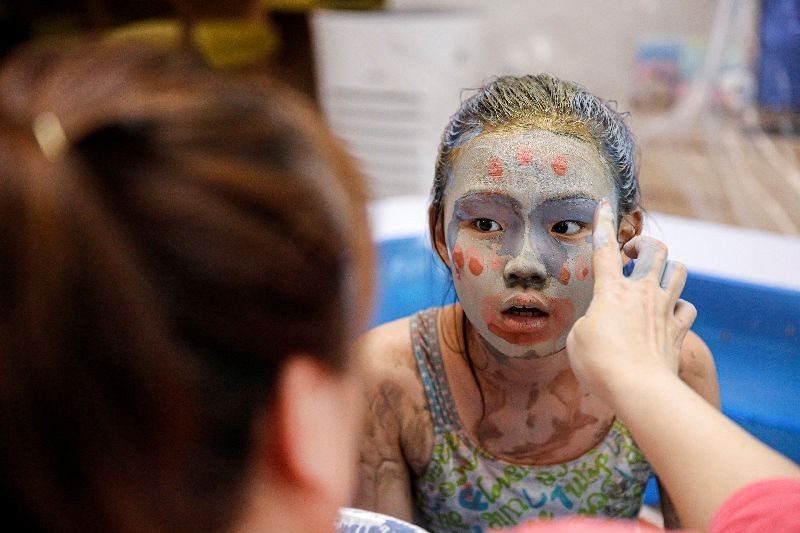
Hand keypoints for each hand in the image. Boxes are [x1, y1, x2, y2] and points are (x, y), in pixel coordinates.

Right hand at [566, 199, 696, 404]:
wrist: (639, 387)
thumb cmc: (600, 364)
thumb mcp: (577, 338)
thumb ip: (590, 320)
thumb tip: (600, 322)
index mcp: (611, 290)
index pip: (605, 248)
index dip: (603, 223)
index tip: (603, 205)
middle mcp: (642, 291)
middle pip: (654, 249)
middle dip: (643, 243)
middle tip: (630, 254)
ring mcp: (664, 308)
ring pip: (677, 270)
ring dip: (666, 268)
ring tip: (653, 278)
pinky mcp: (678, 329)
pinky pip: (686, 307)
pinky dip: (678, 306)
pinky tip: (669, 313)